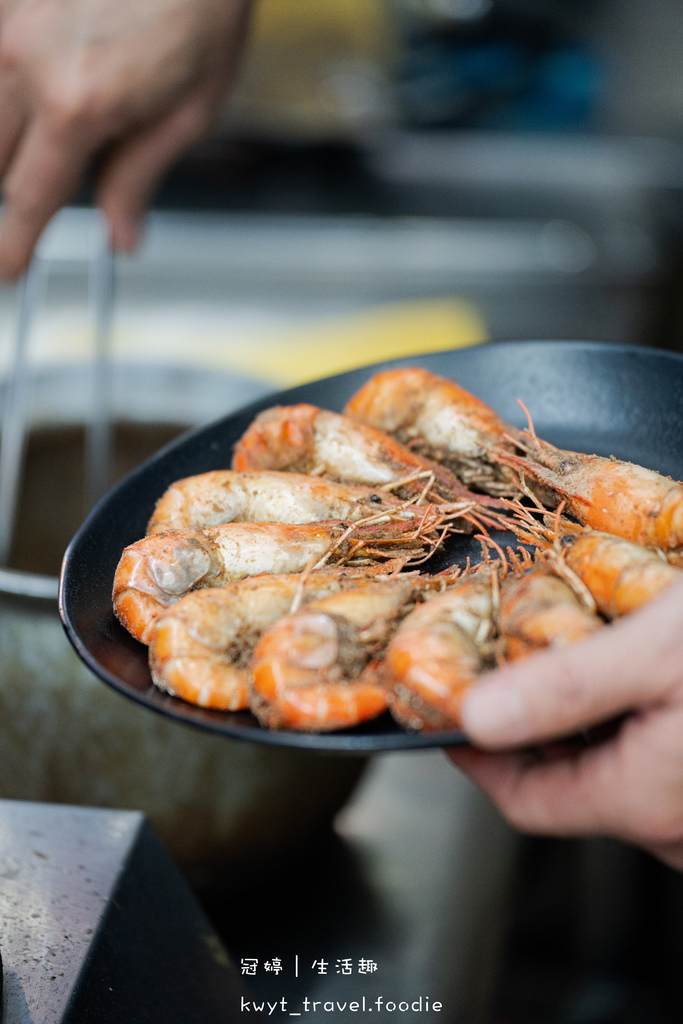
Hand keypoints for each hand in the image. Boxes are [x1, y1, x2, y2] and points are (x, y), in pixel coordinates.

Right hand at [0, 0, 252, 278]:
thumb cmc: (201, 9)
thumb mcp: (189, 111)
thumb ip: (139, 177)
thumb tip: (120, 235)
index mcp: (77, 104)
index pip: (29, 198)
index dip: (13, 245)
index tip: (8, 271)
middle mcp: (26, 61)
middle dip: (10, 192)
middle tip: (38, 200)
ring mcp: (7, 20)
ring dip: (7, 141)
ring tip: (58, 133)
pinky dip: (9, 89)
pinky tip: (42, 90)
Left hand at [447, 579, 682, 869]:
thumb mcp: (652, 653)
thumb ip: (565, 689)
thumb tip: (474, 716)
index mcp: (644, 803)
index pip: (527, 802)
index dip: (476, 760)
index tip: (445, 720)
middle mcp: (675, 826)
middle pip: (567, 785)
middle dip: (526, 730)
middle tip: (498, 674)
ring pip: (610, 770)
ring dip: (576, 722)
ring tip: (555, 662)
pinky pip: (650, 758)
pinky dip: (622, 720)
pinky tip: (619, 674)